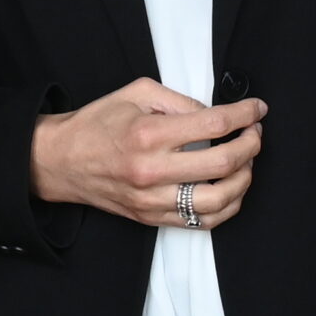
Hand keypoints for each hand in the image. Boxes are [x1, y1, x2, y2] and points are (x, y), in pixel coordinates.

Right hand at [30, 78, 265, 229]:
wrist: (59, 160)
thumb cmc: (96, 124)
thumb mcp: (134, 93)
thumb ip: (178, 100)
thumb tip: (214, 115)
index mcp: (148, 133)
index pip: (214, 123)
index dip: (245, 114)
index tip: (257, 109)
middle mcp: (152, 169)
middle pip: (224, 162)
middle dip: (251, 145)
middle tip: (255, 134)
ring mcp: (153, 199)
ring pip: (220, 199)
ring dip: (245, 178)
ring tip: (246, 163)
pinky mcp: (152, 217)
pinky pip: (202, 221)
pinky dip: (227, 206)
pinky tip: (230, 189)